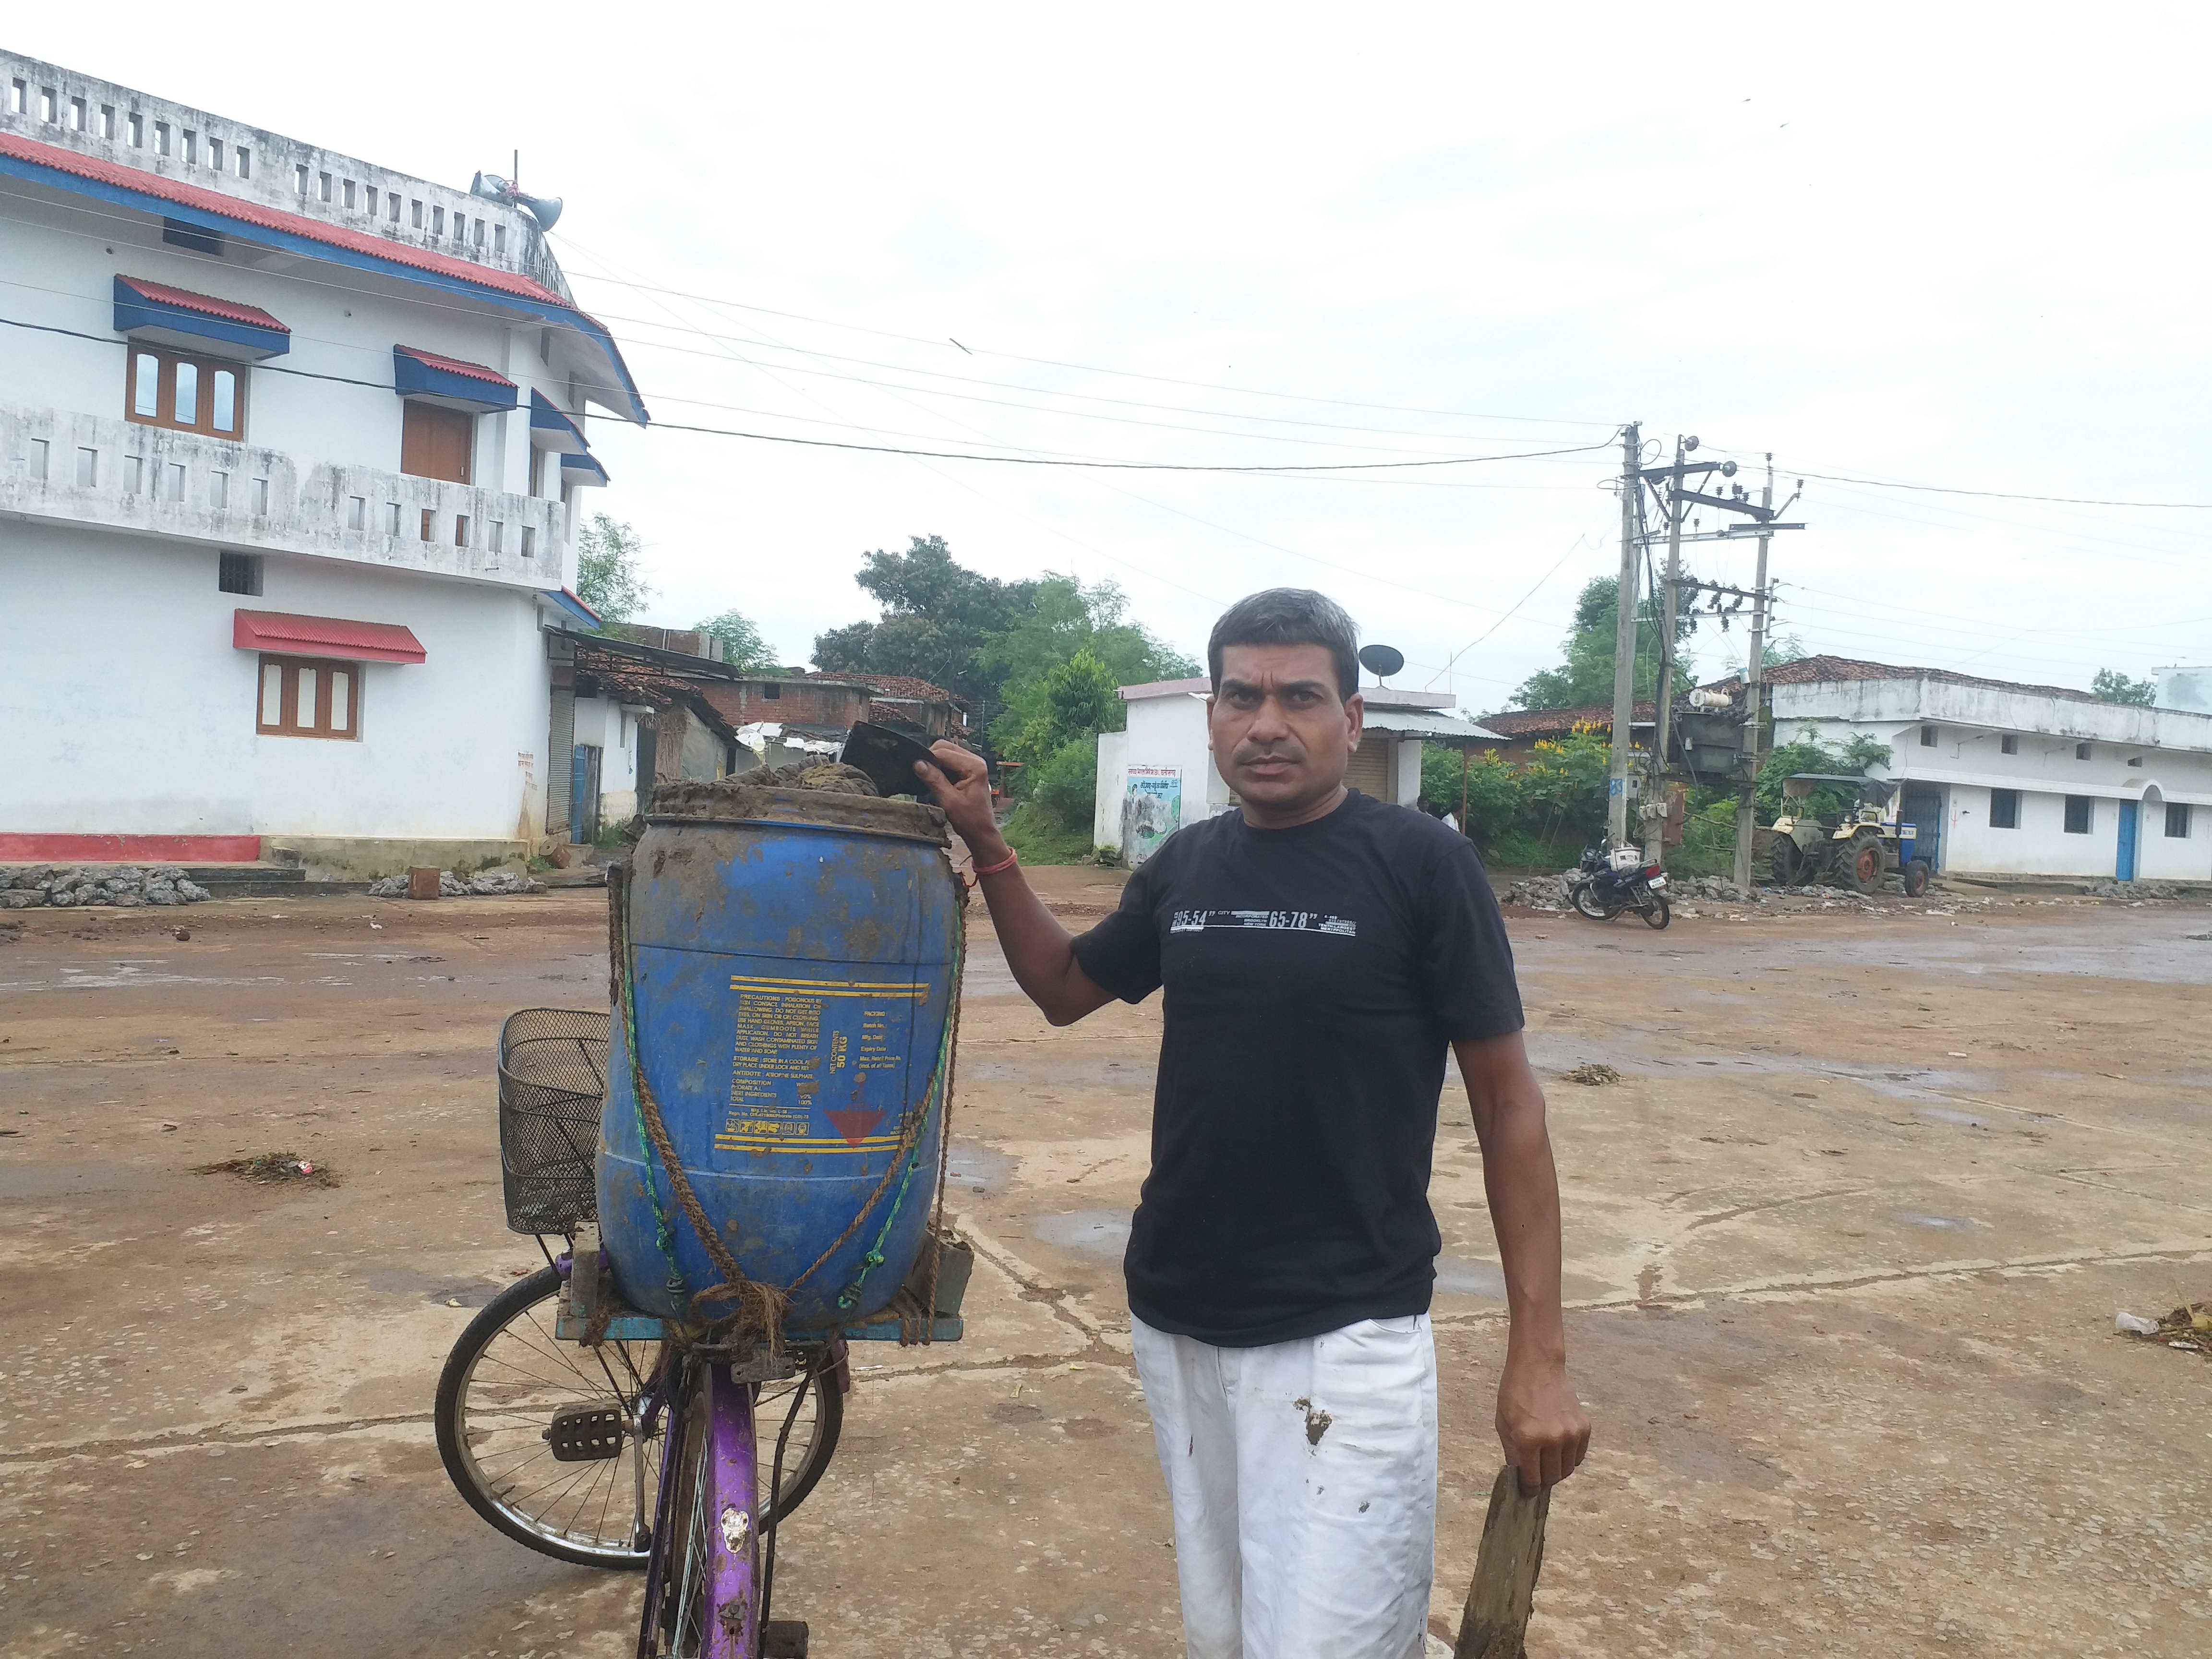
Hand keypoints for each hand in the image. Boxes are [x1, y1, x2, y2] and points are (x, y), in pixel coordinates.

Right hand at [915, 743, 1004, 855]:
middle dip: (931, 758)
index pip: (944, 752)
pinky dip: (941, 767)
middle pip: (945, 747)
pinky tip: (936, 779)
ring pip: (947, 753)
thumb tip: (918, 763)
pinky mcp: (968, 770)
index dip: (927, 758)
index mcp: (974, 766)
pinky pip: (950, 761)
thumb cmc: (969, 820)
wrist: (981, 832)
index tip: (915, 769)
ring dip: (935, 762)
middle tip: (921, 774)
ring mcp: (972, 764)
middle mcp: (975, 760)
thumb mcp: (949, 801)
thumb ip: (934, 780)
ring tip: (928, 777)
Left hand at [1496, 1348, 1589, 1493]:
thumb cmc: (1515, 1393)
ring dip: (1556, 1470)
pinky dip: (1569, 1458)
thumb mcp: (1503, 1424)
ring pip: (1567, 1469)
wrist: (1538, 1367)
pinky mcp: (1584, 1428)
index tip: (1526, 1490)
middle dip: (1542, 1480)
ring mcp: (1571, 1434)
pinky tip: (1558, 1448)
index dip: (1528, 1488)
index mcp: (1529, 1439)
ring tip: (1546, 1458)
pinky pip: (1578, 1456)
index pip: (1532, 1480)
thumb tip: (1521, 1478)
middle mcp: (1553, 1439)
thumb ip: (1512, 1454)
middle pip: (1552, 1478)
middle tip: (1535, 1473)